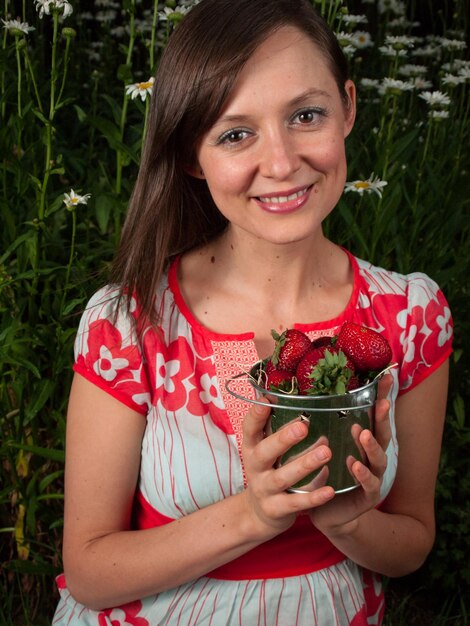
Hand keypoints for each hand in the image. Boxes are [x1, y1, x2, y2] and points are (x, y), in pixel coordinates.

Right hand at [241, 399, 334, 540]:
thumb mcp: (265, 450)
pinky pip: (296, 502)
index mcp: (252, 448)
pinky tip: (330, 490)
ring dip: (305, 464)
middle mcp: (254, 467)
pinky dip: (314, 497)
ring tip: (326, 452)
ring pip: (283, 477)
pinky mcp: (276, 509)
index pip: (249, 429)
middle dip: (284, 439)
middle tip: (303, 426)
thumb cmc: (269, 471)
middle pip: (266, 452)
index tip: (267, 400)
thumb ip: (276, 430)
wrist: (259, 513)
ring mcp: (264, 489)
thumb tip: (297, 402)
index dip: (256, 415)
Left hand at [308, 374, 392, 536]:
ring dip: (371, 446)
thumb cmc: (323, 474)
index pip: (372, 417)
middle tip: (381, 403)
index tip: (384, 379)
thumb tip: (303, 394)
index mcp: (361, 443)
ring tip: (363, 434)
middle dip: (383, 419)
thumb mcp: (321, 447)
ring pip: (378, 460)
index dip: (379, 398)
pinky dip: (362, 474)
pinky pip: (368, 485)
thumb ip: (320, 425)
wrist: (324, 513)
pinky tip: (354, 465)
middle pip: (382, 435)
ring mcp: (373, 477)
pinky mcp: (367, 497)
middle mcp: (371, 458)